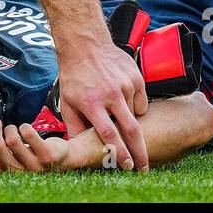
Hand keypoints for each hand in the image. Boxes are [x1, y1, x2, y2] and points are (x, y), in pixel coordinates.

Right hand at [0, 120, 71, 174]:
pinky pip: (30, 135)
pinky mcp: (47, 156)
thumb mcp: (9, 158)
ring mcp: (33, 166)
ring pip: (12, 140)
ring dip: (10, 128)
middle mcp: (18, 173)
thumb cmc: (30, 156)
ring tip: (12, 127)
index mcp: (5, 174)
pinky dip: (24, 127)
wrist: (62, 159)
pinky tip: (25, 128)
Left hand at [56, 40, 148, 170]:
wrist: (85, 44)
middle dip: (140, 152)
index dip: (119, 153)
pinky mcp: (136, 77)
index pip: (109, 134)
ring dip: (131, 122)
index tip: (127, 166)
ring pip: (137, 115)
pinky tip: (122, 98)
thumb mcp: (67, 102)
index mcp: (92, 103)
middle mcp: (111, 94)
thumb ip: (74, 127)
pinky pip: (142, 101)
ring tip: (117, 113)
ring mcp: (125, 84)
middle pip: (131, 130)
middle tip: (144, 168)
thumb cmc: (74, 75)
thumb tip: (79, 149)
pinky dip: (135, 106)